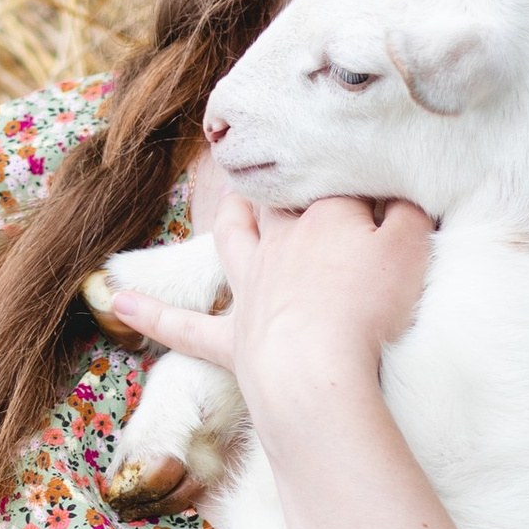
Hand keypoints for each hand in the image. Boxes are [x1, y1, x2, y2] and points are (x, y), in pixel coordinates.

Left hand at [97, 187, 432, 439]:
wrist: (316, 370)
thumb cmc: (369, 306)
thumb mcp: (410, 250)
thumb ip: (408, 213)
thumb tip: (400, 189)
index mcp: (325, 212)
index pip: (338, 178)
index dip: (354, 171)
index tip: (369, 167)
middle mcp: (280, 241)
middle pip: (280, 198)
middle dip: (285, 177)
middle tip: (288, 158)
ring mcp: (251, 288)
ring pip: (234, 238)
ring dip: (232, 216)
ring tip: (230, 196)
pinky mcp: (233, 339)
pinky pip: (186, 325)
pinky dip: (152, 314)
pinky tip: (118, 302)